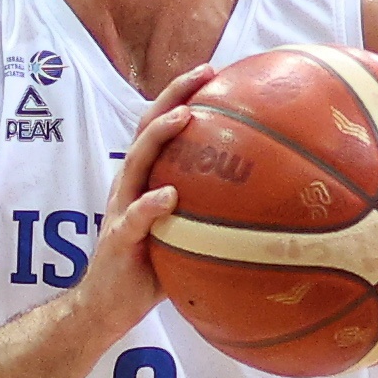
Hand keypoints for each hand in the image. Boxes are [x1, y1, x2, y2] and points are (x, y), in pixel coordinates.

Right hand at [77, 64, 212, 337]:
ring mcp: (121, 210)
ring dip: (158, 137)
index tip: (214, 71)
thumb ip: (213, 210)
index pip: (162, 128)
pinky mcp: (118, 241)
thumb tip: (270, 199)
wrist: (107, 306)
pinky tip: (168, 194)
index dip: (183, 96)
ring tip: (184, 116)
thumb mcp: (188, 232)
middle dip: (173, 96)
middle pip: (147, 130)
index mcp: (146, 180)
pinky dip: (150, 205)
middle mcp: (130, 186)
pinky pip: (133, 220)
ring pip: (136, 163)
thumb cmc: (154, 267)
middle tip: (204, 73)